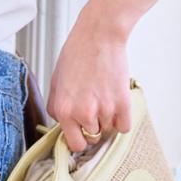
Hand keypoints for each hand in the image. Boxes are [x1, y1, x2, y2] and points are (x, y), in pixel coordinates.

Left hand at [45, 21, 132, 151]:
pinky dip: (122, 118)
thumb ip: (57, 107)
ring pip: (108, 130)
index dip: (78, 138)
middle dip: (92, 127)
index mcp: (64, 110)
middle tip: (93, 108)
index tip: (81, 132)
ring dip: (107, 118)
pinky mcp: (123, 104)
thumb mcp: (56, 82)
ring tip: (102, 96)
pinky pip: (124, 126)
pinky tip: (115, 101)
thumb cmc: (76, 55)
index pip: (74, 144)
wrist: (98, 37)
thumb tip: (63, 125)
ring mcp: (104, 110)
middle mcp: (83, 113)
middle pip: (92, 138)